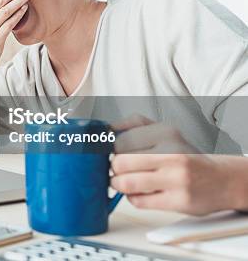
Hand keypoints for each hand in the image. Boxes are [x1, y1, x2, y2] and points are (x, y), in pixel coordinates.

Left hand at [110, 114, 243, 214]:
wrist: (220, 179)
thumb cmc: (185, 155)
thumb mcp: (164, 131)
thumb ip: (134, 125)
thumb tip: (106, 129)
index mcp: (166, 132)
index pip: (119, 141)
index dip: (109, 150)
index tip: (112, 154)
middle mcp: (173, 153)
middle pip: (120, 163)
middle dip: (113, 169)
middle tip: (118, 170)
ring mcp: (177, 178)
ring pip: (127, 183)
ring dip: (118, 184)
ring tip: (123, 182)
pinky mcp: (179, 201)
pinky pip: (139, 201)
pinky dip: (133, 198)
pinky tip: (141, 192)